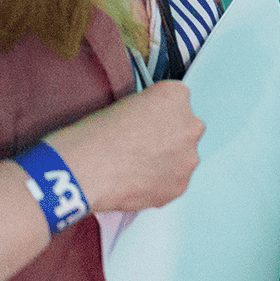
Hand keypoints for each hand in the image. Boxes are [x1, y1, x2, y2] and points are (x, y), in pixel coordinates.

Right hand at [47, 80, 204, 212]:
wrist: (89, 168)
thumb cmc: (97, 136)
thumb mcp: (125, 104)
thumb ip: (149, 111)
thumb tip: (152, 124)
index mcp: (176, 96)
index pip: (176, 102)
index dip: (159, 115)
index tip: (148, 123)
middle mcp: (190, 124)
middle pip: (185, 130)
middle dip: (168, 139)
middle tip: (141, 147)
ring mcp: (189, 157)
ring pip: (182, 159)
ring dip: (166, 162)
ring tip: (135, 167)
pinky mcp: (181, 185)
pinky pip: (174, 182)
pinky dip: (160, 183)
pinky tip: (137, 181)